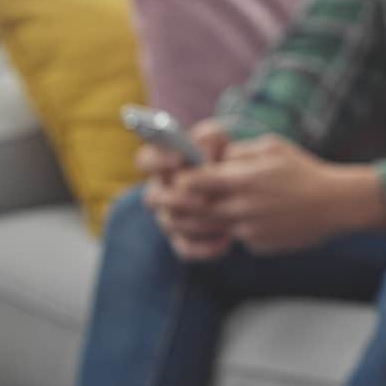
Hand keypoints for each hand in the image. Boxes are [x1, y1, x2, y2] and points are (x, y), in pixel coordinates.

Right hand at [137, 119, 234, 261]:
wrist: (241, 188)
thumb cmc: (223, 158)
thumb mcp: (220, 142)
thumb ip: (210, 136)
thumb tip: (203, 146)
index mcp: (163, 164)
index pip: (145, 159)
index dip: (157, 160)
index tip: (180, 160)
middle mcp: (160, 192)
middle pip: (152, 198)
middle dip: (178, 198)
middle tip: (204, 199)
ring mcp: (169, 217)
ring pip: (171, 224)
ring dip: (197, 223)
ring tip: (224, 220)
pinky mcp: (182, 240)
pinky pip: (186, 249)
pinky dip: (205, 247)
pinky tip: (227, 240)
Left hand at [182, 137, 385, 254]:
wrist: (335, 204)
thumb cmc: (304, 171)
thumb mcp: (271, 147)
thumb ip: (238, 152)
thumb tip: (215, 159)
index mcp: (241, 180)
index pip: (192, 182)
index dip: (184, 179)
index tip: (186, 177)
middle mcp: (240, 208)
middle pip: (195, 210)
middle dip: (189, 202)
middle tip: (193, 195)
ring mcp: (248, 230)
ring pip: (213, 226)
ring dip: (213, 217)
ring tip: (231, 203)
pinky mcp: (258, 244)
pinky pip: (237, 237)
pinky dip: (240, 228)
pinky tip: (262, 216)